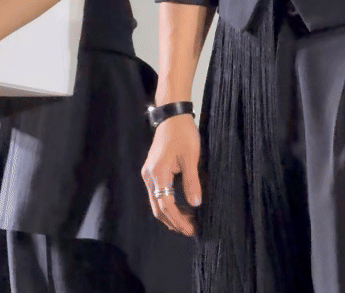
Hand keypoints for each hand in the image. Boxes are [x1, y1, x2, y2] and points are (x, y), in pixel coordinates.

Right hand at [141, 114, 201, 235]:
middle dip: (174, 222)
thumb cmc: (183, 134)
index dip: (179, 221)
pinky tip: (181, 206)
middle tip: (191, 230)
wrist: (172, 116)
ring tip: (188, 221)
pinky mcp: (152, 170)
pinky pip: (157, 194)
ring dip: (171, 214)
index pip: (166, 206)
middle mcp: (149, 176)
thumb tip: (195, 205)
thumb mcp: (191, 158)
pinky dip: (168, 203)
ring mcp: (149, 173)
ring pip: (156, 202)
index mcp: (158, 174)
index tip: (192, 230)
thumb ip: (192, 182)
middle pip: (158, 208)